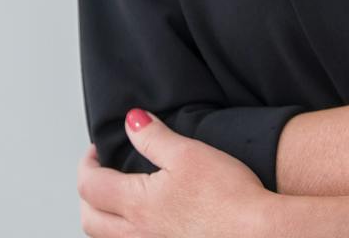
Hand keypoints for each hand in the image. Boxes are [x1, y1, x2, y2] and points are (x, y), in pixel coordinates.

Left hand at [76, 109, 279, 237]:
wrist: (261, 233)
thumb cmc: (229, 197)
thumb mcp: (188, 153)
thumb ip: (154, 137)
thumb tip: (131, 121)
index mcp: (137, 205)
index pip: (89, 185)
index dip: (87, 163)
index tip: (97, 151)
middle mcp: (138, 235)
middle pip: (90, 219)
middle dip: (88, 194)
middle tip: (100, 174)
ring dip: (104, 219)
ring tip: (118, 201)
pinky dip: (126, 235)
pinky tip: (146, 225)